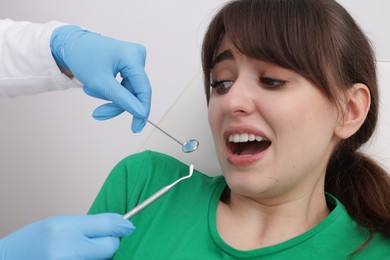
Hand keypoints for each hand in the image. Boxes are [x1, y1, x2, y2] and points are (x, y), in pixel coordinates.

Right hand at [0, 213, 134, 259]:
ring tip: (76, 251)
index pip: (109, 229)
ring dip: (97, 255)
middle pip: (110, 248)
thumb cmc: (32, 242)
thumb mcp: (61, 223)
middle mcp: (68, 253)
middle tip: (91, 241)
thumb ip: (93, 223)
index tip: (123, 226)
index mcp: (65, 232)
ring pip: (102, 259)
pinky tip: (75, 257)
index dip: (117, 227)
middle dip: (108, 243)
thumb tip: (125, 225)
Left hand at [50, 25, 151, 132]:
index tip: (136, 127)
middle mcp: (137, 55)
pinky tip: (98, 86)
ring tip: (91, 91)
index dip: (141, 111)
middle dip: (117, 104)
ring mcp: (134, 58)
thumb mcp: (101, 83)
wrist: (71, 45)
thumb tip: (141, 113)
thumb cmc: (83, 58)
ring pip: (129, 91)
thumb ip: (123, 100)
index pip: (144, 90)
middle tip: (99, 113)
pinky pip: (126, 85)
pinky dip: (111, 90)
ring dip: (111, 97)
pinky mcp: (129, 63)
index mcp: (133, 56)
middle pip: (134, 92)